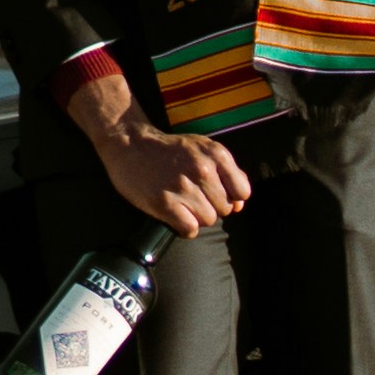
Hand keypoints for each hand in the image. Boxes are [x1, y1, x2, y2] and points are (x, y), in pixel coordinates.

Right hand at [62, 57, 246, 234]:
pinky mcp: (165, 203)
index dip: (231, 197)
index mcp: (216, 154)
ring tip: (183, 204)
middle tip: (193, 197)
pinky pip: (190, 229)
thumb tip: (239, 206)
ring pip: (208, 220)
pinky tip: (176, 215)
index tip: (216, 194)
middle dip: (212, 206)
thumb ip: (227, 174)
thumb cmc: (170, 150)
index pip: (243, 192)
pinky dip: (184, 227)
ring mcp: (183, 187)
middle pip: (225, 208)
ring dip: (197, 217)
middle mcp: (202, 170)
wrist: (131, 144)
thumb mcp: (203, 149)